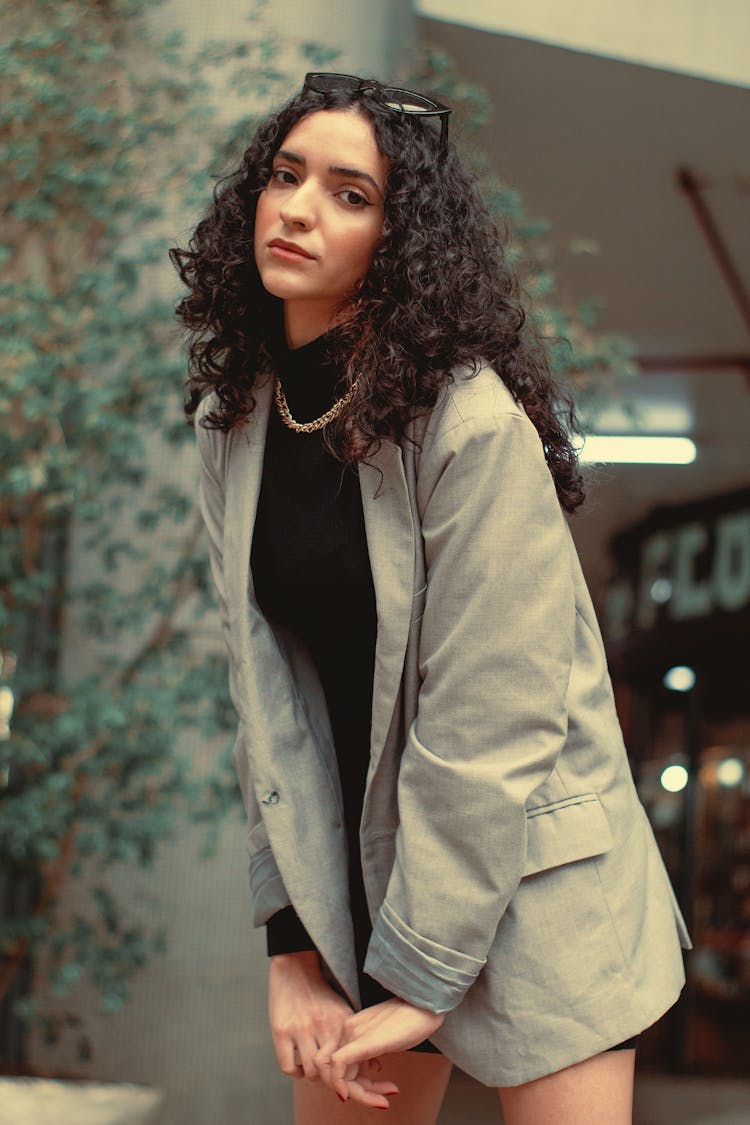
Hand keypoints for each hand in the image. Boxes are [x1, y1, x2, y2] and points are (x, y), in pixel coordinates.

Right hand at [268, 952, 398, 1108]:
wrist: (295, 964)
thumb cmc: (322, 991)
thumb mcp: (344, 1012)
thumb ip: (358, 1039)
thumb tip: (376, 1067)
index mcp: (342, 1023)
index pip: (354, 1065)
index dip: (366, 1090)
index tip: (380, 1103)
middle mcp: (323, 1027)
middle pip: (333, 1074)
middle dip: (340, 1087)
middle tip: (342, 1091)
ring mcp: (300, 1029)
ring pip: (312, 1073)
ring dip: (316, 1078)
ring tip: (319, 1072)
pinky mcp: (280, 1031)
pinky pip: (290, 1067)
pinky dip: (297, 1072)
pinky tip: (302, 1067)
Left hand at [316, 997, 444, 1104]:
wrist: (426, 1004)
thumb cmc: (411, 1019)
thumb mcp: (384, 1038)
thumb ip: (371, 1050)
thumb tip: (369, 1069)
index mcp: (351, 1026)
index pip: (336, 1061)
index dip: (349, 1081)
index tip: (372, 1090)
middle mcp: (347, 1028)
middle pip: (334, 1070)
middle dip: (355, 1091)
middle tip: (381, 1100)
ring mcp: (354, 1032)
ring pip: (337, 1072)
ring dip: (359, 1093)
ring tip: (384, 1099)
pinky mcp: (364, 1040)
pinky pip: (339, 1064)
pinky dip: (343, 1084)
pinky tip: (365, 1095)